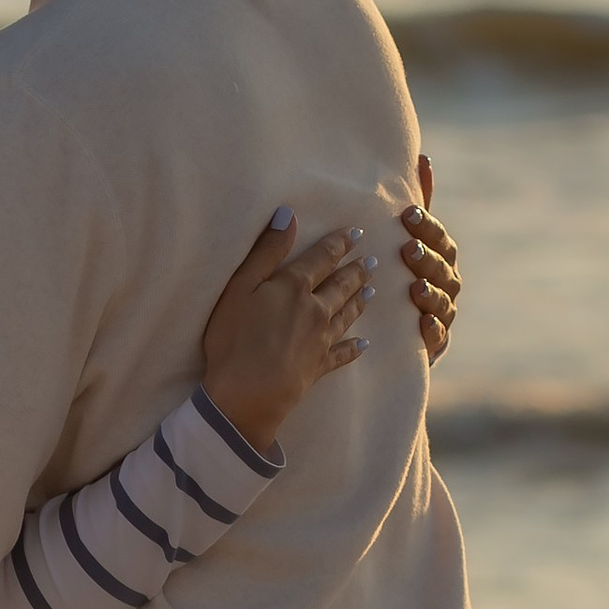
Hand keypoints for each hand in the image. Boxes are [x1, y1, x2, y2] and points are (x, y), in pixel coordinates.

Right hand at [201, 214, 375, 452]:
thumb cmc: (235, 338)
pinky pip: (342, 354)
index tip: (357, 233)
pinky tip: (365, 344)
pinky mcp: (319, 366)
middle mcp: (315, 309)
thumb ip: (266, 251)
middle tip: (373, 263)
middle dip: (357, 271)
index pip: (322, 258)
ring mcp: (320, 339)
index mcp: (294, 286)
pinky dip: (354, 348)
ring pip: (347, 315)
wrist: (248, 393)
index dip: (340, 244)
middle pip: (341, 285)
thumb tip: (289, 215)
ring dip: (359, 301)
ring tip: (372, 291)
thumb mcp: (240, 287)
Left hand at [402, 153, 459, 364]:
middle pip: (443, 269)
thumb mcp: (408, 237)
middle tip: (407, 249)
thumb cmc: (401, 272)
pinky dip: (432, 331)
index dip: (427, 227)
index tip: (408, 214)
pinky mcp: (436, 343)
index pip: (439, 238)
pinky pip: (438, 338)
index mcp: (440, 256)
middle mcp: (446, 283)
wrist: (393, 327)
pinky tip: (421, 325)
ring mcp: (443, 313)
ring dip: (430, 294)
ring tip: (414, 288)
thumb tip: (424, 156)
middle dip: (427, 259)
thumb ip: (419, 203)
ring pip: (443, 302)